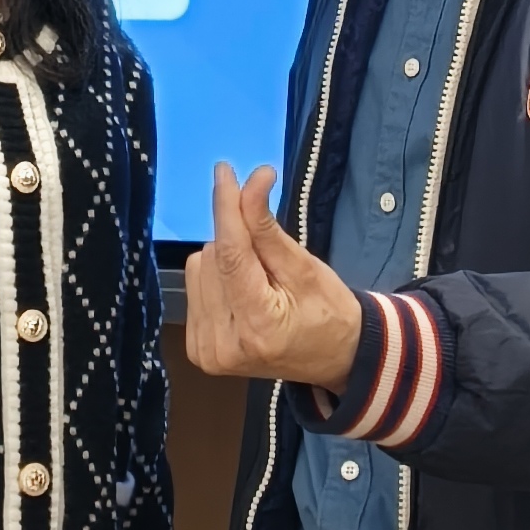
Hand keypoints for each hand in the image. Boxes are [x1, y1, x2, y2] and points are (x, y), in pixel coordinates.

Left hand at [179, 168, 369, 393]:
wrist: (335, 358)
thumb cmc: (328, 313)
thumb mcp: (306, 268)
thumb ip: (268, 228)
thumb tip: (251, 181)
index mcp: (258, 327)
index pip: (231, 256)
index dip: (227, 209)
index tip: (224, 171)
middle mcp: (223, 345)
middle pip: (212, 258)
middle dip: (238, 244)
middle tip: (270, 262)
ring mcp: (206, 351)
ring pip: (198, 268)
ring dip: (225, 261)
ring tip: (259, 281)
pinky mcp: (197, 350)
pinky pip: (195, 286)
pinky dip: (217, 279)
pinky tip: (242, 293)